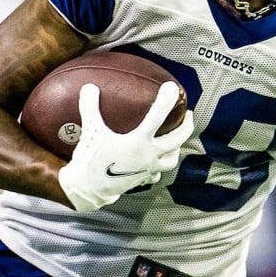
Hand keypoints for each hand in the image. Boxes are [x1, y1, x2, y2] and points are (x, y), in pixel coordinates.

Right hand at [58, 81, 192, 210]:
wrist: (88, 189)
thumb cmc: (90, 159)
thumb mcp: (91, 131)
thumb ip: (90, 107)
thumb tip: (89, 87)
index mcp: (139, 141)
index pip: (157, 117)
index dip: (166, 100)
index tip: (173, 88)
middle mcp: (148, 155)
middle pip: (177, 140)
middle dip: (186, 126)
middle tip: (188, 114)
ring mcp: (147, 169)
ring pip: (171, 160)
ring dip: (177, 148)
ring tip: (177, 140)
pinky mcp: (142, 179)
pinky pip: (157, 173)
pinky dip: (159, 165)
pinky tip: (155, 161)